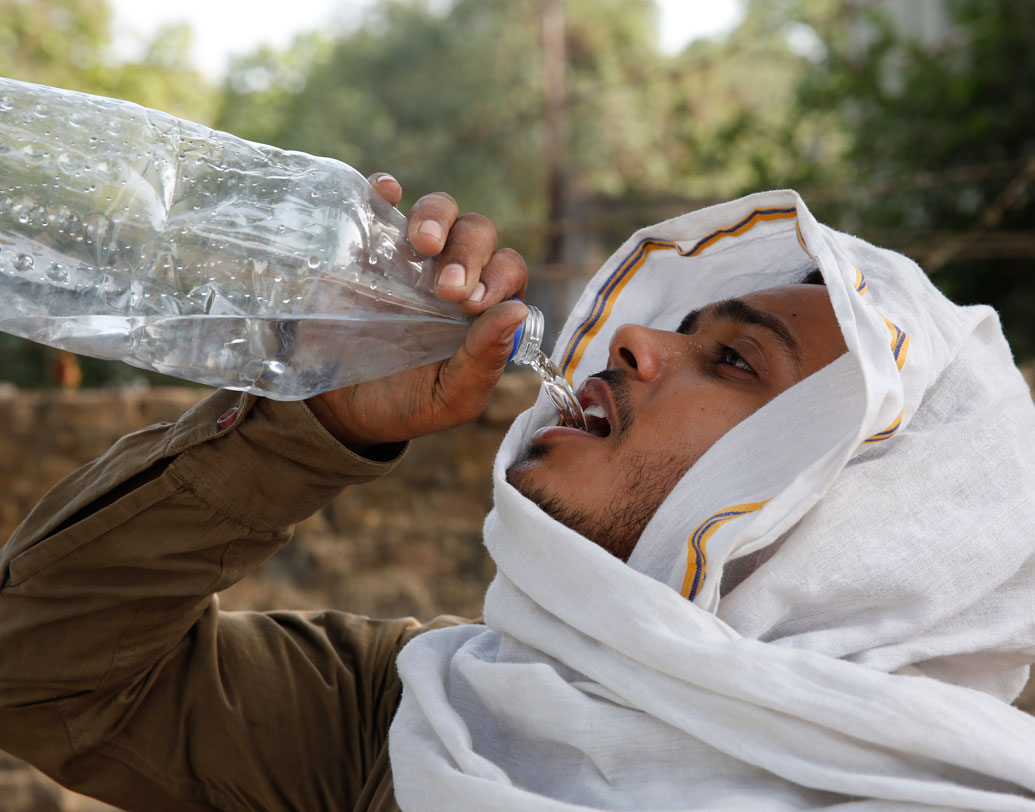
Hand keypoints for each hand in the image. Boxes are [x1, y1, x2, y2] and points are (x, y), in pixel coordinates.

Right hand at [306, 173, 528, 453]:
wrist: (339, 410)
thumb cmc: (407, 403)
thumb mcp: (450, 397)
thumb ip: (485, 360)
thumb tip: (517, 312)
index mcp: (483, 305)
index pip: (508, 270)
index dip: (500, 277)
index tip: (475, 305)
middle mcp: (452, 270)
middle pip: (478, 232)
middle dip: (470, 252)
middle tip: (449, 289)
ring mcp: (408, 254)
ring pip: (439, 209)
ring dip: (437, 217)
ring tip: (422, 244)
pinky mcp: (365, 244)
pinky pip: (380, 201)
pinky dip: (384, 189)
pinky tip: (386, 192)